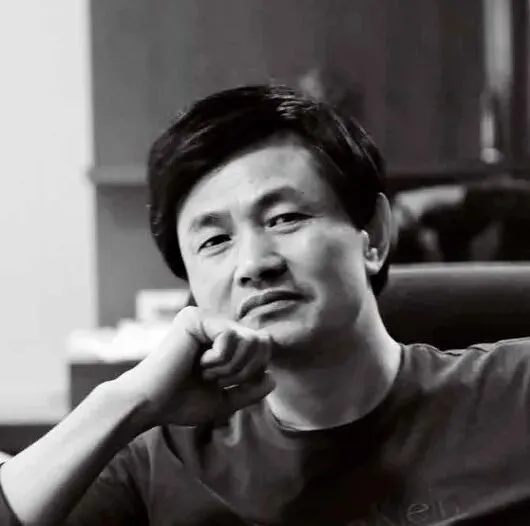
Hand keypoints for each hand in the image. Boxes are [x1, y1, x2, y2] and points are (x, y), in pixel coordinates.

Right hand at [116, 306, 275, 429]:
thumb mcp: (225, 400)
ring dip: (230, 367)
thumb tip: (272, 378)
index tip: (224, 382)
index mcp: (223, 338)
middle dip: (244, 370)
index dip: (253, 370)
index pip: (263, 345)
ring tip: (204, 372)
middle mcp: (216, 323)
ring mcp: (206, 317)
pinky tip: (198, 363)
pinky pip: (229, 337)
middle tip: (214, 378)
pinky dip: (219, 360)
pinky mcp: (195, 318)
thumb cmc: (182, 402)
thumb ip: (250, 390)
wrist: (149, 405)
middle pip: (261, 341)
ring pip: (248, 340)